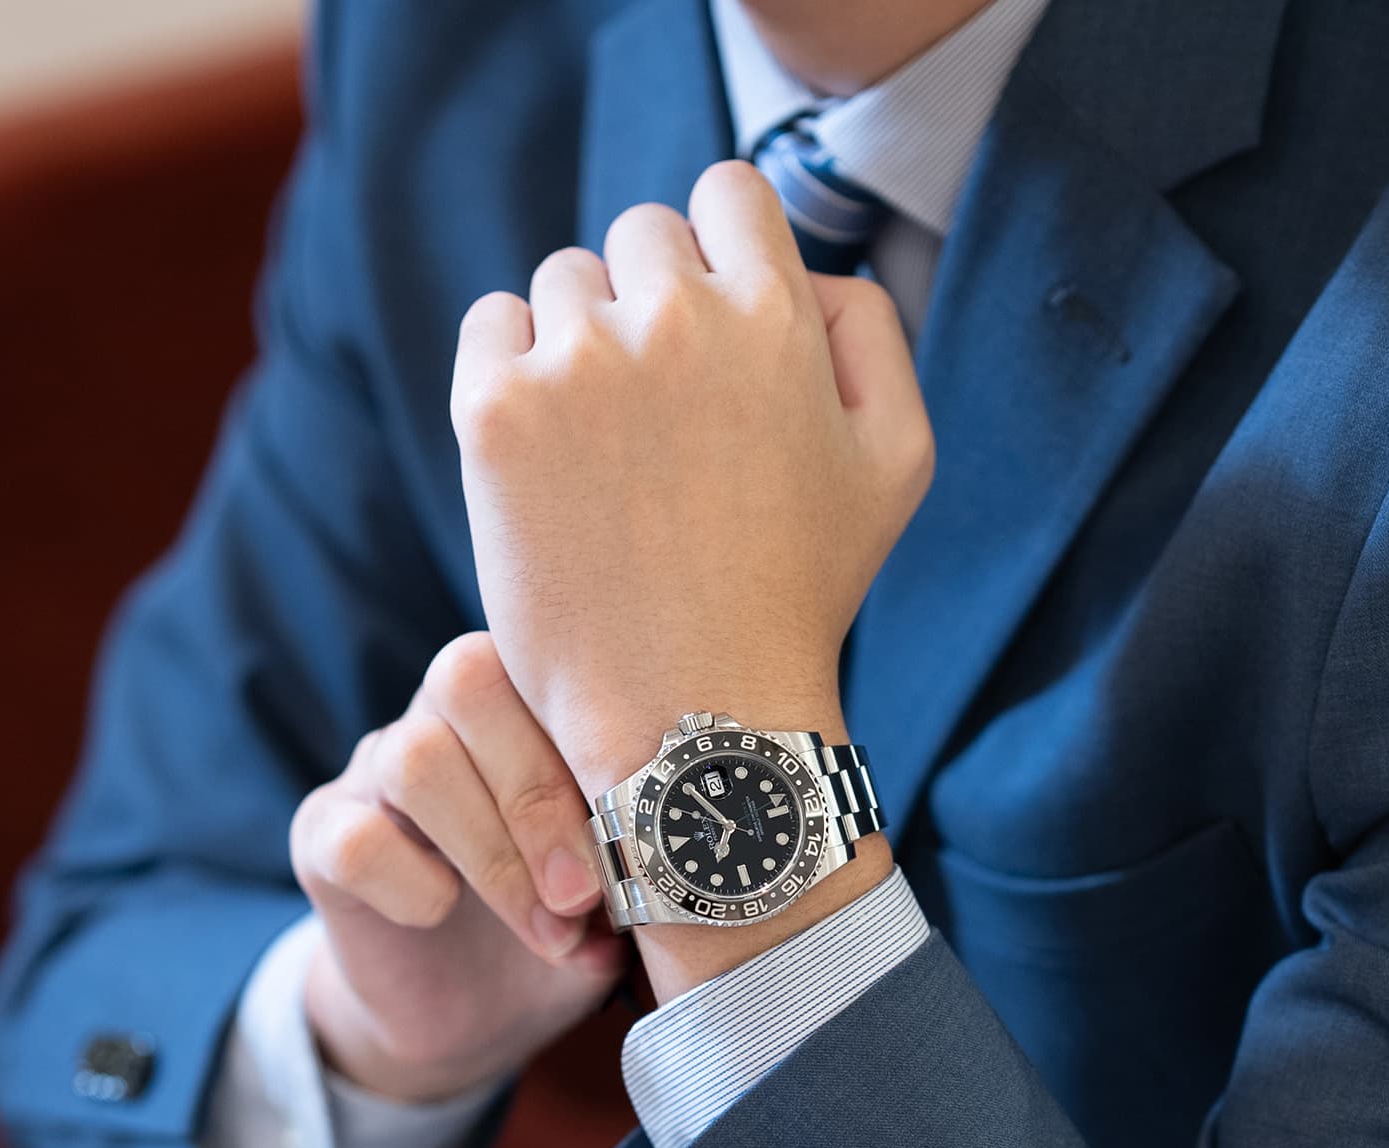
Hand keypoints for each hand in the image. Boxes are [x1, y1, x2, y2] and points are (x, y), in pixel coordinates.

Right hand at [291, 632, 627, 1101]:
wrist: (479, 1011)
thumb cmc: (564, 926)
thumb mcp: (619, 892)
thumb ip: (637, 859)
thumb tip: (658, 872)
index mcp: (524, 703)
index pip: (543, 661)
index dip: (588, 743)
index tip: (637, 838)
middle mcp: (443, 717)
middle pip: (466, 682)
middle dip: (537, 798)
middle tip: (581, 894)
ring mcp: (375, 772)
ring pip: (414, 757)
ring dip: (489, 854)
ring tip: (544, 930)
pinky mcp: (324, 839)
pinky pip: (356, 838)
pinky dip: (411, 885)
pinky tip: (445, 917)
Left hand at [451, 160, 934, 800]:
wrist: (692, 711)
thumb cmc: (800, 595)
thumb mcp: (899, 462)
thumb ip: (871, 331)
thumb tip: (806, 270)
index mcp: (776, 314)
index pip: (728, 195)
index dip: (720, 255)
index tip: (710, 332)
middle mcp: (673, 318)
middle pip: (641, 235)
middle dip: (650, 304)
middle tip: (660, 418)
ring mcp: (576, 362)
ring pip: (563, 283)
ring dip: (580, 341)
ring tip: (607, 452)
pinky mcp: (496, 412)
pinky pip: (490, 326)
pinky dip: (510, 367)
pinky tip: (546, 450)